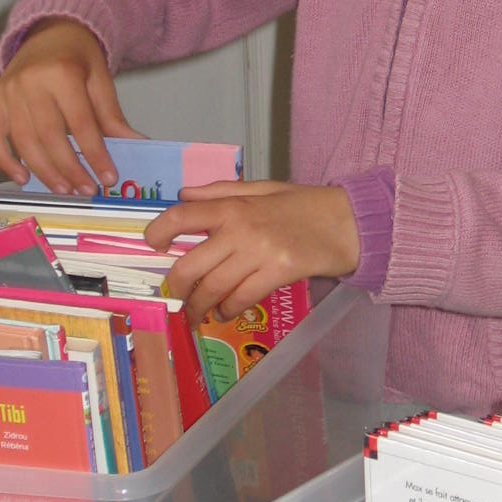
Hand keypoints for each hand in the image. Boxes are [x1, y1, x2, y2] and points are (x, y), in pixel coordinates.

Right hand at [0, 19, 140, 194]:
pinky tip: (24, 179)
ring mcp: (7, 91)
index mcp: (62, 73)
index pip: (81, 123)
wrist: (50, 32)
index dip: (95, 154)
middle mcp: (30, 81)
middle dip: (69, 169)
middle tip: (86, 191)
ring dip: (43, 171)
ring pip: (23, 141)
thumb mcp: (100, 80)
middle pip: (49, 136)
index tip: (107, 178)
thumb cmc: (78, 58)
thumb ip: (112, 116)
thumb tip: (136, 145)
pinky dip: (5, 160)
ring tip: (64, 189)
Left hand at [145, 180, 359, 325]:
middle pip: (189, 265)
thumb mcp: (262, 188)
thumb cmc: (304, 204)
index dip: (158, 232)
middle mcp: (239, 229)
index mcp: (233, 205)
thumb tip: (184, 194)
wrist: (348, 222)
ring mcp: (258, 253)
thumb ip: (221, 191)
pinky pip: (240, 299)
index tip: (152, 245)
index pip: (181, 216)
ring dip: (200, 307)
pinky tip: (226, 312)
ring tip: (198, 313)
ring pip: (213, 289)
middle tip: (176, 297)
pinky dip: (228, 310)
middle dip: (177, 288)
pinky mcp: (277, 274)